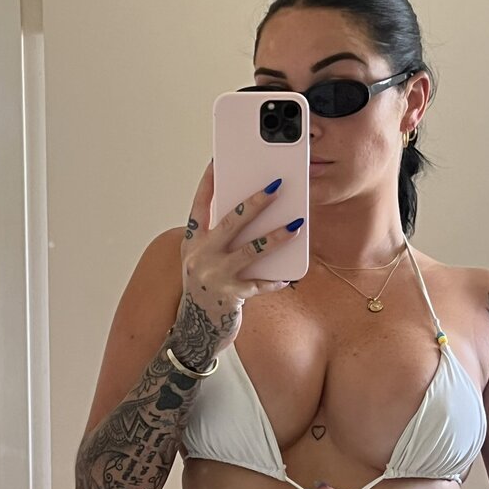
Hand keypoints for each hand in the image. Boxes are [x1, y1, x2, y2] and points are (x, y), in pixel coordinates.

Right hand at [170, 162, 303, 364]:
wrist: (195, 330)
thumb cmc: (204, 288)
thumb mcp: (203, 259)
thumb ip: (218, 237)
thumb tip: (251, 212)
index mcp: (192, 242)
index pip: (200, 204)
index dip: (209, 180)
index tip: (220, 159)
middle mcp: (199, 256)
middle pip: (230, 221)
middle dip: (255, 202)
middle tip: (277, 185)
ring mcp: (214, 276)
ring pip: (250, 250)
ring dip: (276, 236)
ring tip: (297, 224)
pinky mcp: (230, 297)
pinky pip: (260, 284)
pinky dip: (276, 279)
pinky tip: (289, 275)